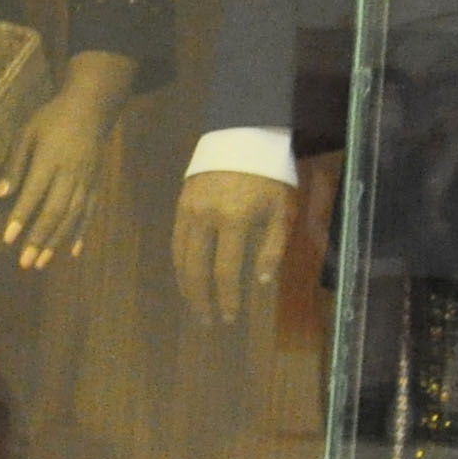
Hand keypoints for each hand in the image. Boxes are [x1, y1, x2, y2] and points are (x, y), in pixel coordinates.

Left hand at [0, 57, 133, 271]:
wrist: (90, 108)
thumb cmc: (51, 120)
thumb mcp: (26, 134)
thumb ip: (14, 164)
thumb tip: (0, 195)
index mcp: (49, 161)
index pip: (33, 194)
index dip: (21, 218)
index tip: (8, 239)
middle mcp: (70, 175)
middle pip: (55, 212)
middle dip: (39, 239)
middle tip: (26, 263)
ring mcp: (86, 182)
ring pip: (72, 217)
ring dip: (57, 242)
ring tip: (43, 263)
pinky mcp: (96, 185)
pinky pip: (90, 212)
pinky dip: (82, 233)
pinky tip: (74, 251)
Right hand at [171, 168, 296, 325]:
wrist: (244, 137)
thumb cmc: (270, 176)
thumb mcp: (281, 210)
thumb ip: (271, 247)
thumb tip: (260, 283)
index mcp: (234, 220)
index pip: (225, 271)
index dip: (227, 298)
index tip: (230, 317)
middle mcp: (205, 218)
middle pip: (195, 269)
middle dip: (200, 299)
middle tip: (207, 321)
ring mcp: (189, 210)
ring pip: (180, 257)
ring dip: (186, 285)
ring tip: (195, 304)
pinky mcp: (181, 204)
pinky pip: (176, 240)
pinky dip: (180, 263)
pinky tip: (187, 276)